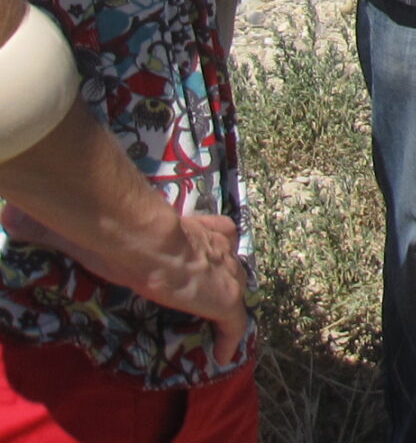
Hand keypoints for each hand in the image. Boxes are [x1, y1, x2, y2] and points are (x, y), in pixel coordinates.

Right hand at [2, 202, 248, 364]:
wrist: (143, 237)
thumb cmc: (121, 228)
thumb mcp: (99, 223)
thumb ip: (68, 224)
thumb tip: (15, 219)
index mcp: (193, 228)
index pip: (218, 230)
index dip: (215, 241)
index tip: (212, 248)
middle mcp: (215, 247)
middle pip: (231, 261)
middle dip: (226, 275)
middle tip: (216, 292)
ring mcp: (223, 273)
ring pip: (236, 290)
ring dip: (230, 306)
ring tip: (220, 323)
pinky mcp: (225, 300)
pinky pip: (235, 324)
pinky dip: (231, 338)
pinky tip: (224, 353)